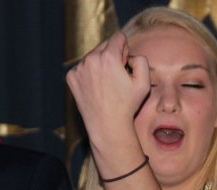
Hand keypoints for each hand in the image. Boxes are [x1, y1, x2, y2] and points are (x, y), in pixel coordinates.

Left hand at [65, 31, 148, 152]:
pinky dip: (89, 73)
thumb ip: (141, 59)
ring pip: (93, 56)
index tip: (125, 65)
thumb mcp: (144, 82)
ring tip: (106, 85)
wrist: (107, 126)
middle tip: (116, 77)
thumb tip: (128, 55)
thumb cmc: (127, 105)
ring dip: (100, 64)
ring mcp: (78, 69)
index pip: (118, 37)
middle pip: (105, 44)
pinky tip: (96, 88)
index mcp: (108, 57)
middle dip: (112, 56)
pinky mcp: (71, 77)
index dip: (125, 50)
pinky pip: (83, 67)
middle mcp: (90, 59)